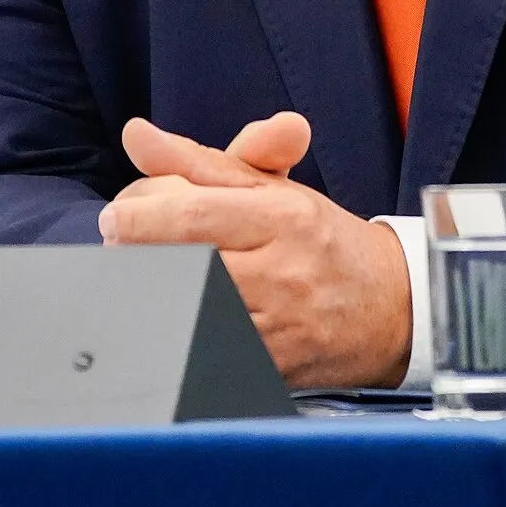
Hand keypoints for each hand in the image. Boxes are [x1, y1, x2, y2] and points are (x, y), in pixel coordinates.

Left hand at [98, 113, 411, 389]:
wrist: (391, 307)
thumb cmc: (321, 239)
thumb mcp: (271, 188)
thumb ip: (198, 162)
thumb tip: (136, 135)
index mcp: (285, 218)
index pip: (197, 215)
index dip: (142, 218)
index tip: (114, 217)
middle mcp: (285, 272)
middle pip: (186, 265)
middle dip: (139, 256)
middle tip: (119, 247)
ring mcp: (279, 328)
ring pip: (192, 314)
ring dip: (154, 296)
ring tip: (144, 280)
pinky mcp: (272, 371)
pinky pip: (208, 357)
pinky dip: (179, 337)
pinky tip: (170, 320)